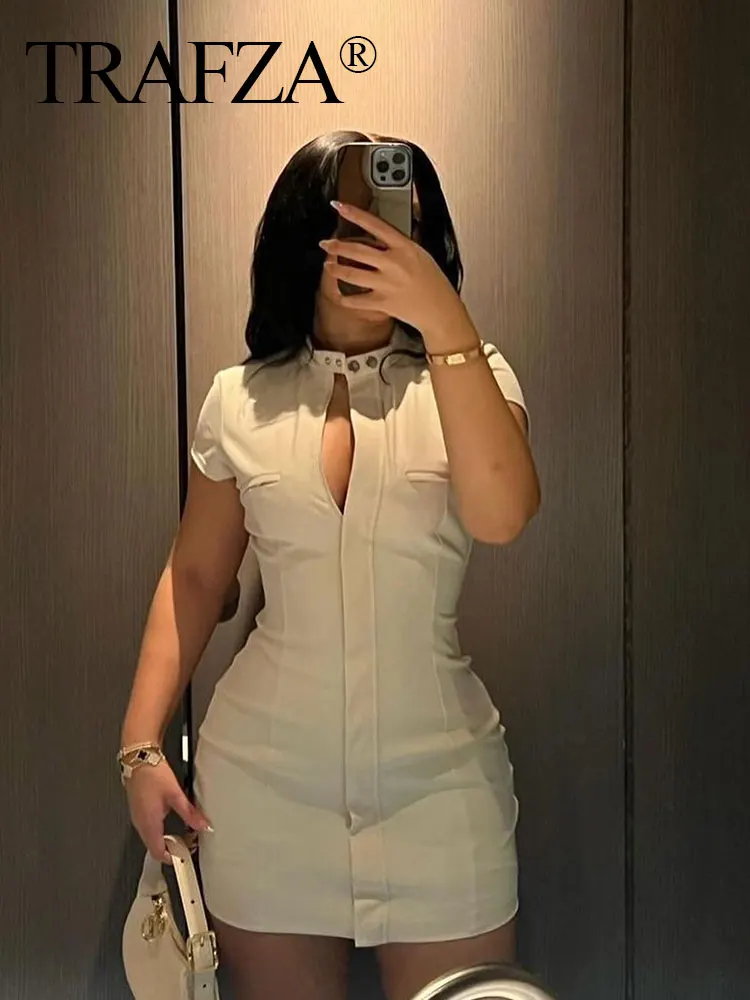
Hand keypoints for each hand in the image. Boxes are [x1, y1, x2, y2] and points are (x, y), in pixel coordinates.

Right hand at [125, 759, 212, 863]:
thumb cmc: (152, 774)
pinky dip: (159, 831)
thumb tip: (202, 824)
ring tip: (182, 834)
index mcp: (149, 823)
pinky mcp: (137, 809)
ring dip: (165, 840)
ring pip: (150, 838)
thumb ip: (189, 812)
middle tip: (187, 844)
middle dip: (171, 850)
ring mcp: (137, 817)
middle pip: (154, 847)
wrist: (138, 759)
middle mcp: (140, 823)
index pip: (158, 852)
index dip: (171, 858)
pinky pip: (147, 828)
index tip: (184, 857)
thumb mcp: (175, 794)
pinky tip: (169, 822)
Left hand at [320, 201, 465, 336]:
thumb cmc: (434, 283)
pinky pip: (356, 300)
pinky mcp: (382, 303)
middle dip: (335, 247)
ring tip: (328, 266)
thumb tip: (382, 234)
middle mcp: (393, 263)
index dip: (354, 214)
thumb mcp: (421, 254)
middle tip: (326, 244)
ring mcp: (387, 284)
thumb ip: (400, 244)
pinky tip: (340, 295)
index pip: (375, 225)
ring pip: (351, 274)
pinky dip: (345, 298)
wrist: (440, 310)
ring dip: (335, 270)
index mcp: (404, 247)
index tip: (339, 206)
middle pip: (356, 251)